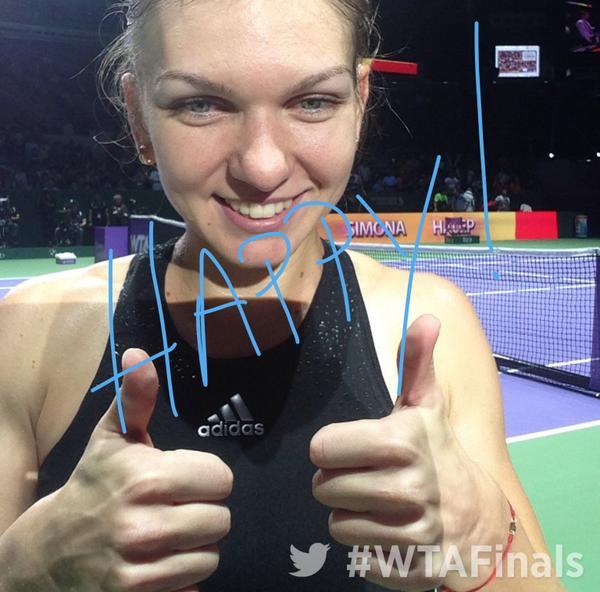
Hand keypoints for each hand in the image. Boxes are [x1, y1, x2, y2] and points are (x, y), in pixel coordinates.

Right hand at [26, 348, 232, 591]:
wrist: (48, 552)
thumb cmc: (92, 485)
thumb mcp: (112, 437)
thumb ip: (135, 396)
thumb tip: (139, 353)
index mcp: (145, 477)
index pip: (221, 479)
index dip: (205, 477)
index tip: (182, 478)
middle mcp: (143, 525)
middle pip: (221, 520)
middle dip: (203, 512)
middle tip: (175, 507)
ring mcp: (139, 569)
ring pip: (210, 557)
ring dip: (195, 547)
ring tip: (168, 534)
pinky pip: (192, 586)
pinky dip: (182, 576)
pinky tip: (159, 562)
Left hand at [310, 314, 506, 590]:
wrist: (479, 517)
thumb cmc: (437, 452)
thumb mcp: (425, 405)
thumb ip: (416, 362)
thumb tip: (427, 317)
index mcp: (402, 439)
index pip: (323, 447)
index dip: (332, 449)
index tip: (351, 449)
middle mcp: (410, 486)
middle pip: (324, 488)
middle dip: (336, 483)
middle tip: (363, 477)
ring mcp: (415, 532)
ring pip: (337, 526)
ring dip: (349, 516)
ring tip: (375, 504)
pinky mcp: (413, 569)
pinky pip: (358, 561)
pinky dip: (366, 550)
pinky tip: (389, 533)